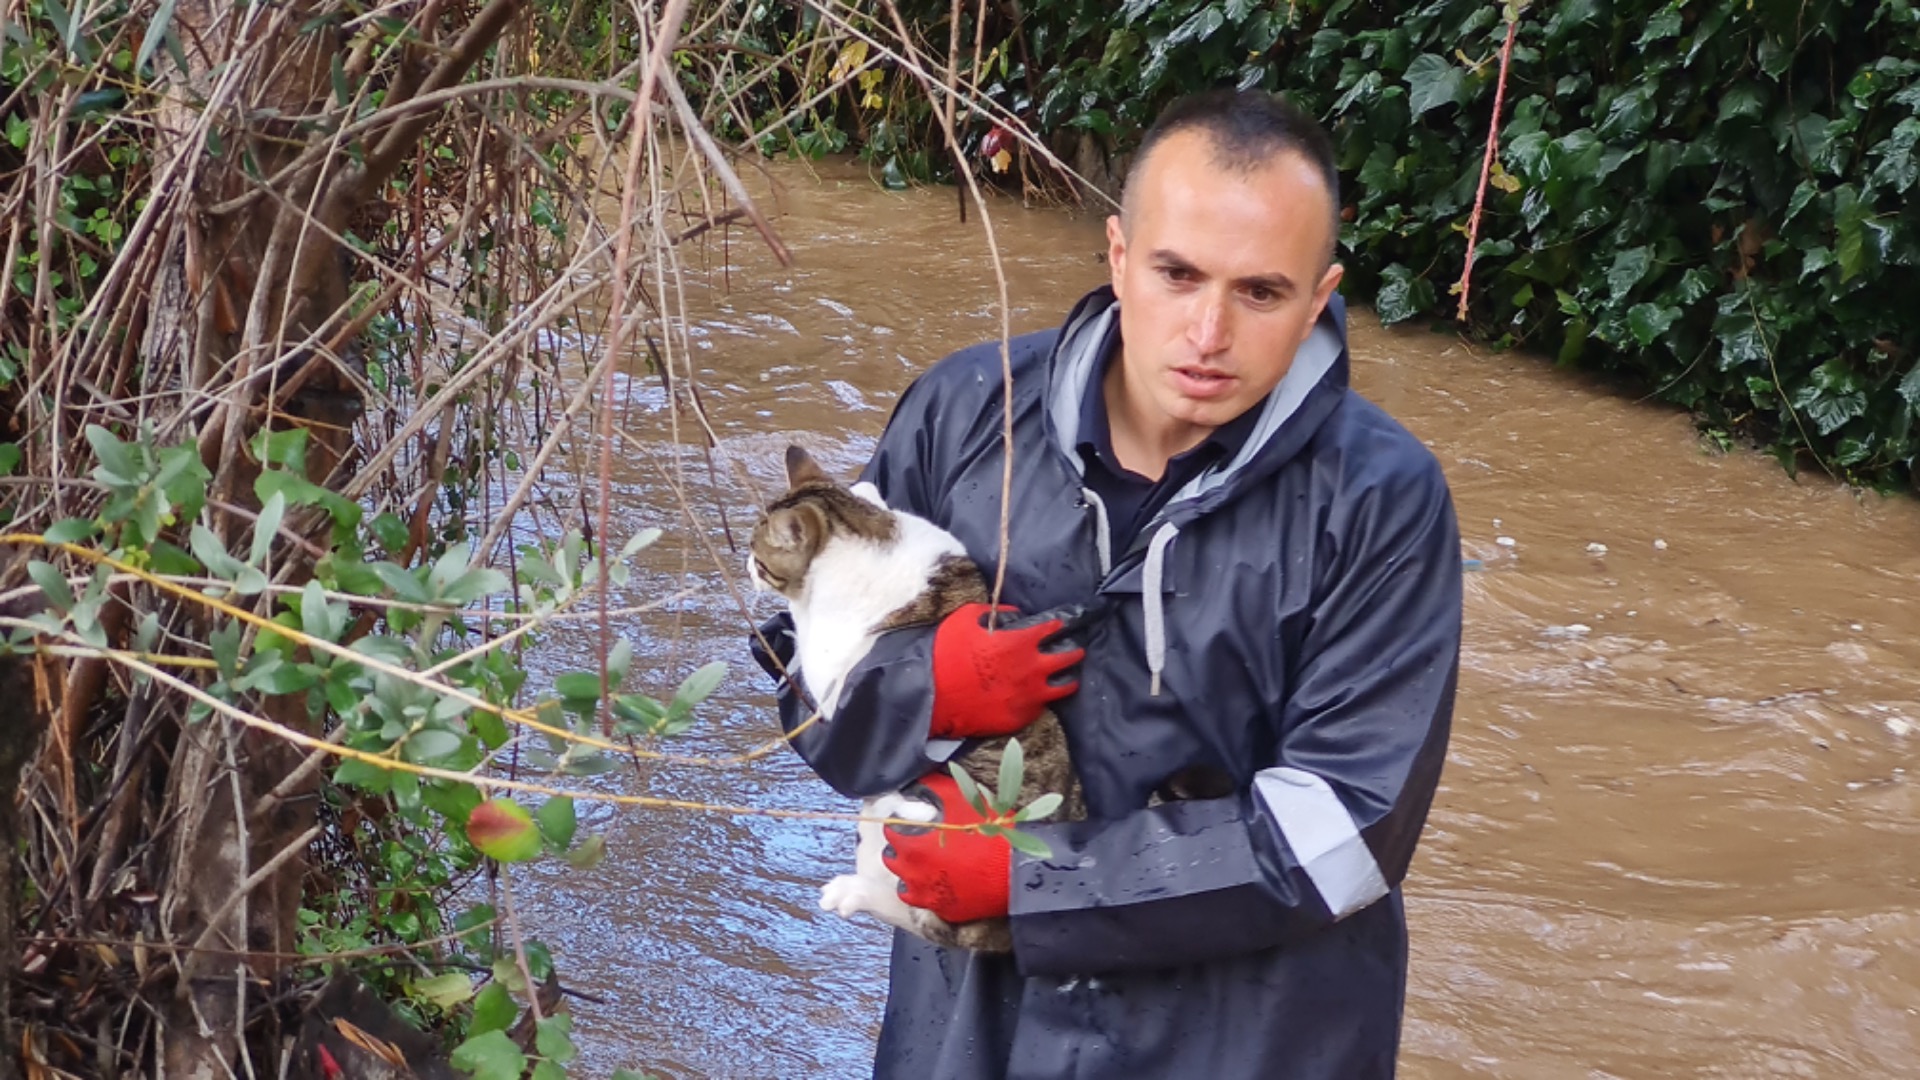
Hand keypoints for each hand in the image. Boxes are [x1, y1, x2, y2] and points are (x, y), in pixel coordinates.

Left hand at [882, 773, 1010, 924]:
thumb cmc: (989, 833)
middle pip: (893, 855)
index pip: (891, 828)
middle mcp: (910, 871)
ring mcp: (924, 894)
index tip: (915, 820)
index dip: (903, 821)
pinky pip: (923, 899)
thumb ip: (933, 788)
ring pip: (904, 880)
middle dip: (904, 846)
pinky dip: (927, 889)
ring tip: (932, 860)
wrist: (1016, 871)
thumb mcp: (961, 798)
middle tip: (924, 839)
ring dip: (912, 869)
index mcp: (911, 843)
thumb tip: (919, 783)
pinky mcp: (940, 909)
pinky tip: (941, 879)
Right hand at [929, 603, 1084, 739]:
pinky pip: (1042, 706)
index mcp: (1022, 642)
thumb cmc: (946, 653)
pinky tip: (1036, 695)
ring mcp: (1030, 697)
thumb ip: (997, 612)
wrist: (932, 697)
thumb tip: (1015, 615)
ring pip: (1066, 686)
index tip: (1066, 622)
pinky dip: (1042, 698)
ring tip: (1065, 675)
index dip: (1063, 622)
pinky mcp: (1021, 718)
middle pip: (1071, 656)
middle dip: (1074, 649)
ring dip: (1067, 677)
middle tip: (1074, 648)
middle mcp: (1033, 669)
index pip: (1056, 627)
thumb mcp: (967, 618)